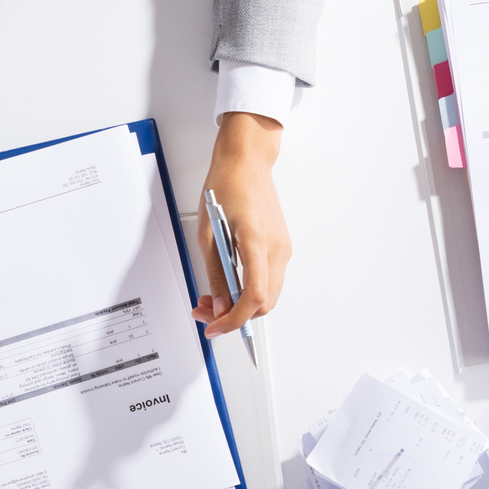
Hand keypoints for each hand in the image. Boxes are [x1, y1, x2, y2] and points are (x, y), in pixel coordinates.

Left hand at [193, 112, 289, 336]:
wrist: (247, 161)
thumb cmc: (226, 186)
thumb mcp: (208, 233)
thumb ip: (215, 273)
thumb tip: (218, 304)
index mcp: (257, 241)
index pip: (254, 297)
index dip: (234, 320)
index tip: (213, 327)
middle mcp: (277, 248)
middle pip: (264, 303)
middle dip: (235, 315)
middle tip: (206, 312)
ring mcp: (283, 248)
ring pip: (268, 295)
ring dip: (242, 304)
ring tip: (213, 298)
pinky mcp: (281, 246)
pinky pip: (269, 279)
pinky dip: (250, 290)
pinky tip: (229, 284)